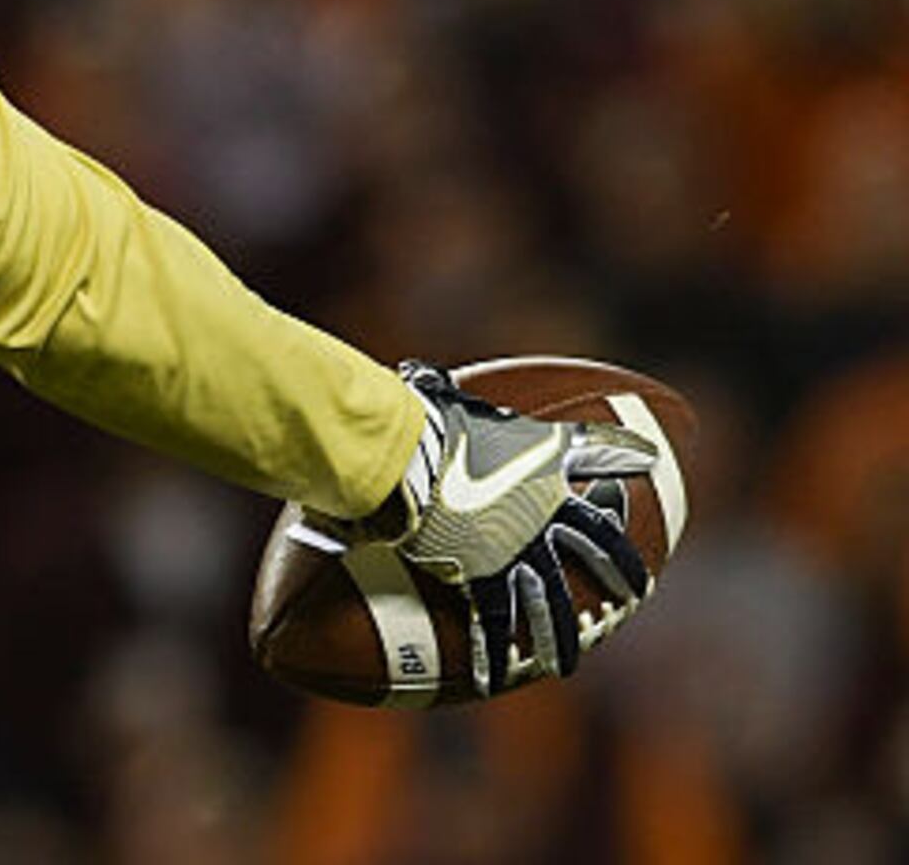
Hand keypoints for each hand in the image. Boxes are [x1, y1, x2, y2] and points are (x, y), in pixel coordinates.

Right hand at [365, 362, 659, 691]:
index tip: (649, 458)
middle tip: (636, 593)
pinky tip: (492, 681)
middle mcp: (542, 515)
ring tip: (565, 662)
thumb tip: (415, 374)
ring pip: (550, 603)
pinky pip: (489, 624)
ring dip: (560, 636)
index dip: (622, 453)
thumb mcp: (438, 397)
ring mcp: (516, 552)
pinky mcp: (481, 579)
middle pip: (598, 547)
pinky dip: (489, 654)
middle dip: (621, 570)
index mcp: (540, 466)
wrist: (408, 460)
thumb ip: (437, 391)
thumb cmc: (419, 420)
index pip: (595, 454)